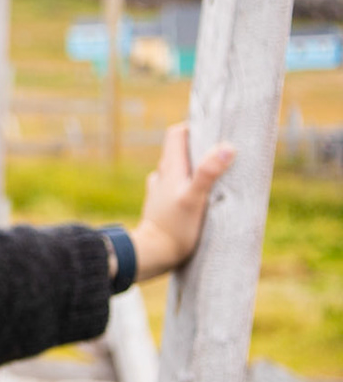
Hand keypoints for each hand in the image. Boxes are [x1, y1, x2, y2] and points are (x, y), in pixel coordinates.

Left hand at [129, 123, 235, 279]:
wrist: (152, 255)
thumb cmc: (174, 227)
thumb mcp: (195, 198)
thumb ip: (208, 173)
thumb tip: (227, 147)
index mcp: (170, 168)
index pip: (176, 134)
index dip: (193, 127)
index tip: (215, 128)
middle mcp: (162, 176)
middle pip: (178, 150)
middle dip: (199, 146)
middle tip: (224, 149)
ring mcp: (160, 191)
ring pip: (178, 169)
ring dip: (195, 166)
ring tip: (218, 172)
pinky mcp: (162, 206)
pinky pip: (176, 187)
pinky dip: (189, 184)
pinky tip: (202, 194)